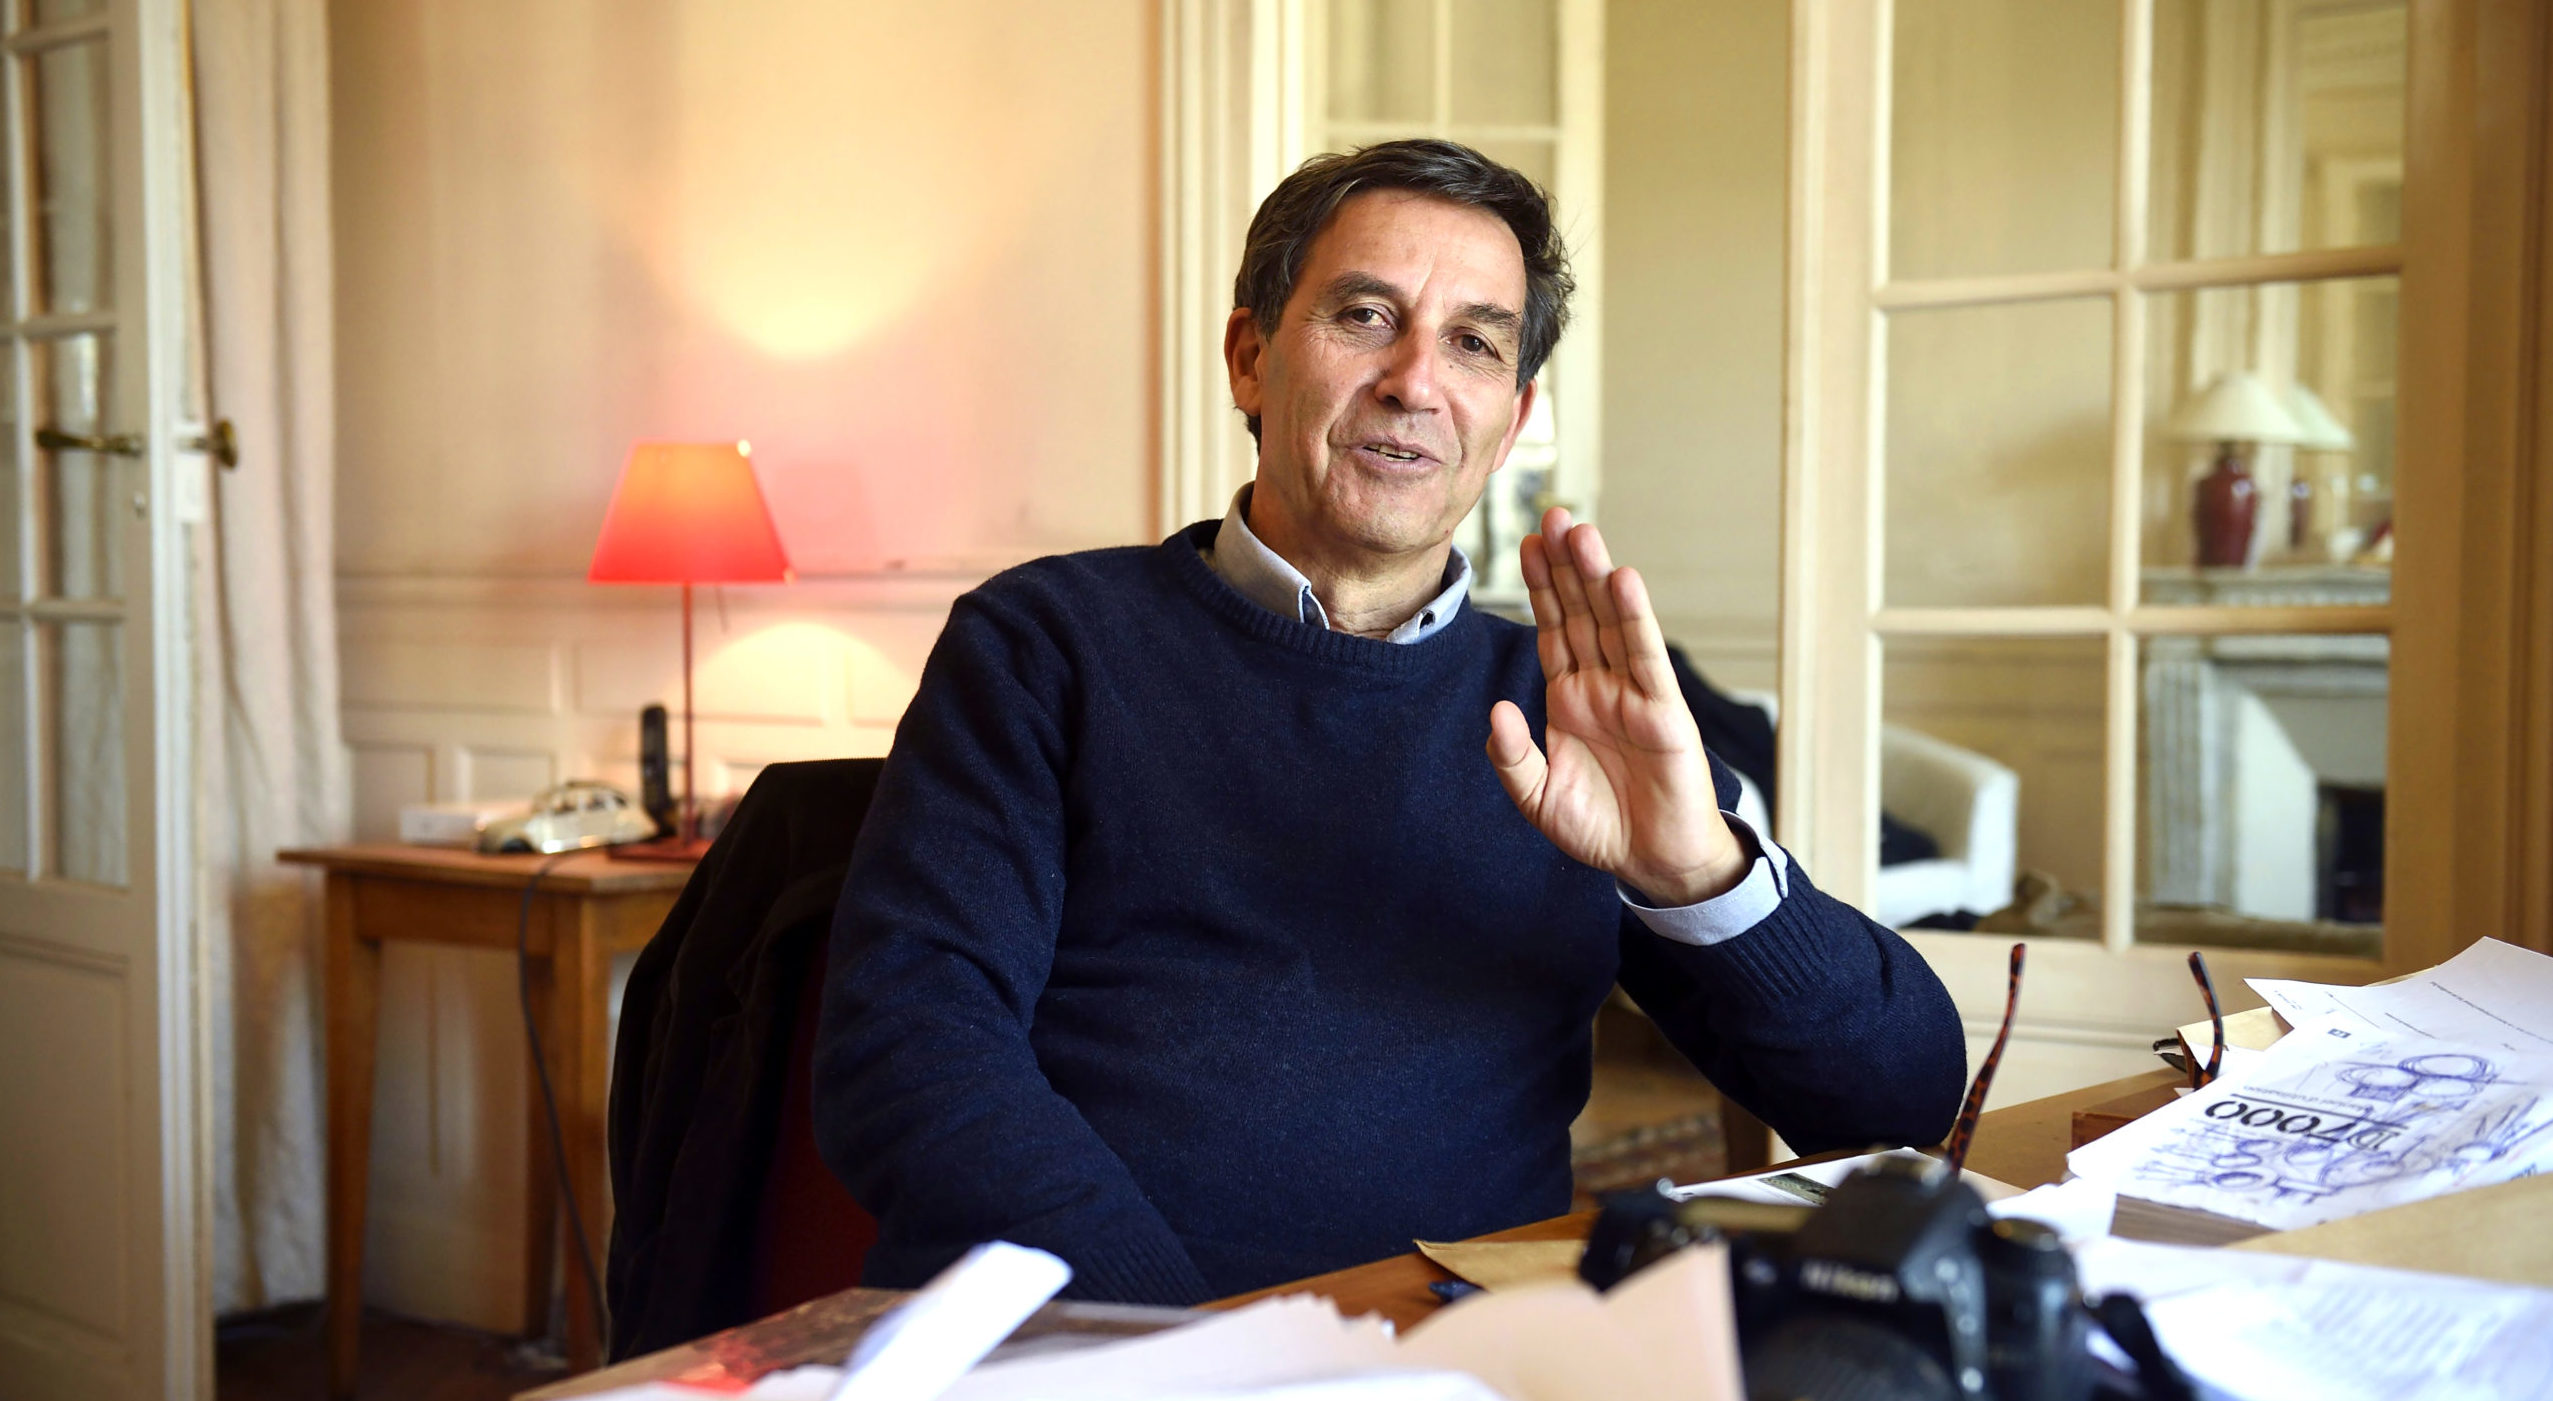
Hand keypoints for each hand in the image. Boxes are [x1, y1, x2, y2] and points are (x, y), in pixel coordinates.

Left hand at [1485, 507, 1749, 905]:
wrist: (1651, 862)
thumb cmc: (1599, 827)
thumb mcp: (1536, 797)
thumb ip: (1512, 756)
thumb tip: (1498, 710)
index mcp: (1570, 696)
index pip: (1552, 628)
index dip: (1540, 587)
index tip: (1526, 543)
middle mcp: (1602, 685)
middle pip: (1580, 611)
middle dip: (1565, 564)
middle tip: (1550, 513)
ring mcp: (1634, 694)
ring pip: (1611, 623)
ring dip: (1596, 576)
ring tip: (1580, 530)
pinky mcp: (1663, 713)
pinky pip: (1645, 659)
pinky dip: (1634, 619)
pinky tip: (1623, 581)